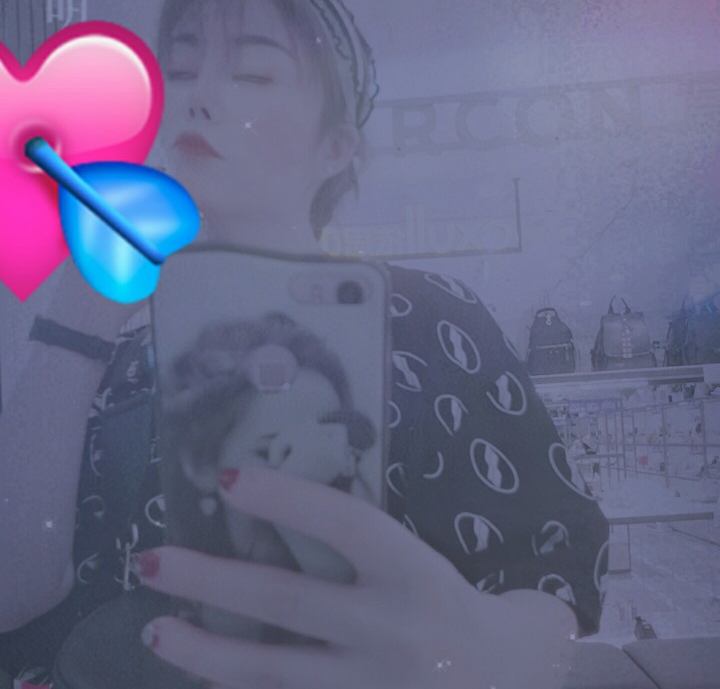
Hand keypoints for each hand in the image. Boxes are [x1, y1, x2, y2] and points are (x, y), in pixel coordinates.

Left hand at [135, 467, 577, 688]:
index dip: (285, 497)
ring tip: (156, 631)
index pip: (342, 522)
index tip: (228, 478)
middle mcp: (393, 629)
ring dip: (206, 652)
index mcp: (417, 574)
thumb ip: (382, 543)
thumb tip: (304, 516)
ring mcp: (373, 687)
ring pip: (273, 671)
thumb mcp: (437, 567)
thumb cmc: (477, 617)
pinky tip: (207, 679)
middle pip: (286, 601)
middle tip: (150, 561)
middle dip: (210, 579)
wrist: (517, 687)